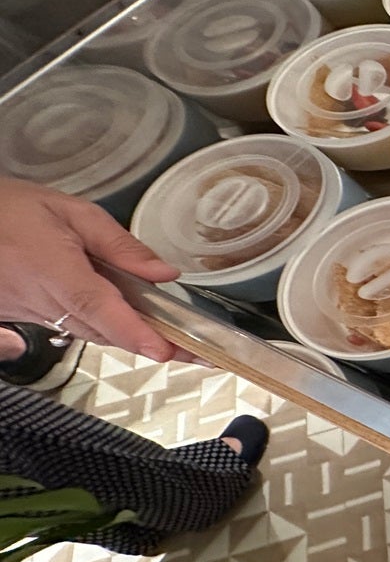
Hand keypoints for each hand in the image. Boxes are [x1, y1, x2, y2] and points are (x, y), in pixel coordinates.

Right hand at [0, 178, 183, 362]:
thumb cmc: (10, 207)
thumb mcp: (70, 210)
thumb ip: (119, 244)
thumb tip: (164, 273)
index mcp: (53, 269)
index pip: (99, 307)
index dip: (133, 332)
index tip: (164, 349)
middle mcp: (38, 298)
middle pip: (101, 330)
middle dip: (149, 343)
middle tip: (198, 353)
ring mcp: (25, 314)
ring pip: (86, 333)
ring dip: (127, 338)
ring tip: (173, 341)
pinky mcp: (17, 318)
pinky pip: (65, 328)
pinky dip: (97, 327)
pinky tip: (123, 325)